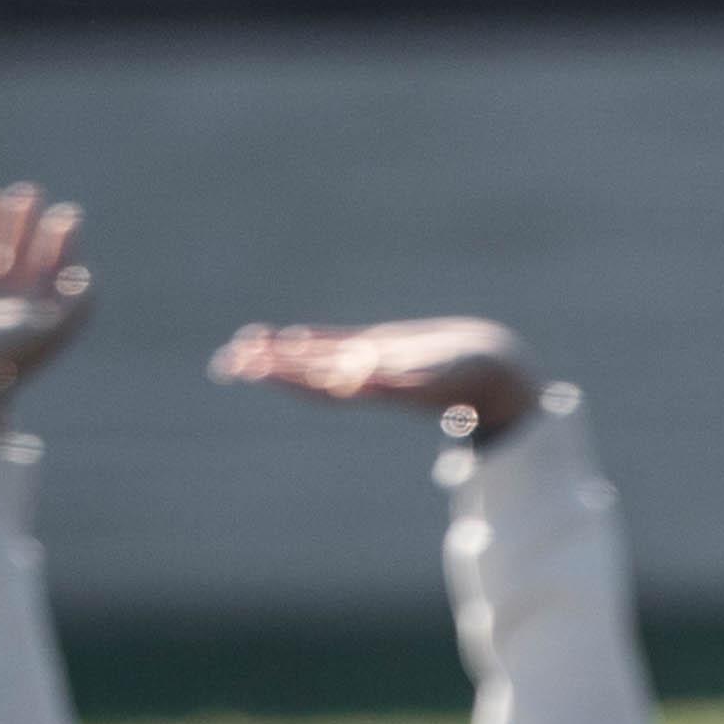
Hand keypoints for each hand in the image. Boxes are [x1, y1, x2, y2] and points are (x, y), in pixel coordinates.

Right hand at [0, 186, 92, 436]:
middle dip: (19, 223)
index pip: (45, 270)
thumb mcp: (49, 332)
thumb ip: (76, 306)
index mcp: (24, 315)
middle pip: (9, 254)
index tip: (67, 215)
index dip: (57, 241)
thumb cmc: (4, 360)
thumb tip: (89, 277)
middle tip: (27, 193)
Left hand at [209, 314, 545, 436]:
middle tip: (224, 364)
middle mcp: (364, 378)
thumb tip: (355, 378)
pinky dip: (308, 341)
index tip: (249, 367)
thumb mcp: (434, 377)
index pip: (315, 381)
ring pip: (315, 358)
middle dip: (266, 367)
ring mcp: (370, 363)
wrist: (498, 373)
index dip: (282, 374)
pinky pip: (336, 344)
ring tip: (241, 350)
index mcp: (370, 387)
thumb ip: (396, 380)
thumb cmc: (472, 378)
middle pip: (306, 373)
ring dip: (279, 355)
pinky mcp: (381, 348)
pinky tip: (285, 337)